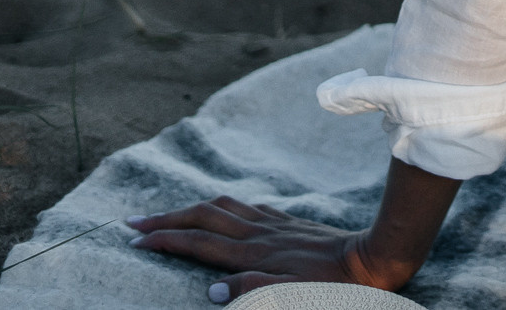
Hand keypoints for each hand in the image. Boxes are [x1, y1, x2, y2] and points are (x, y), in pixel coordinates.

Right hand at [128, 195, 406, 301]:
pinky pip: (247, 207)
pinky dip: (224, 206)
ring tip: (167, 213)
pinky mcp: (289, 221)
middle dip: (167, 218)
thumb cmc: (333, 287)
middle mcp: (260, 234)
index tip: (135, 240)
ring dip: (191, 208)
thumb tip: (213, 291)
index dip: (165, 240)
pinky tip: (221, 209)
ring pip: (223, 206)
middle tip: (133, 222)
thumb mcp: (295, 297)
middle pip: (203, 217)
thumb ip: (255, 292)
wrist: (372, 259)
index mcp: (255, 254)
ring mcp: (274, 224)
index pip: (199, 243)